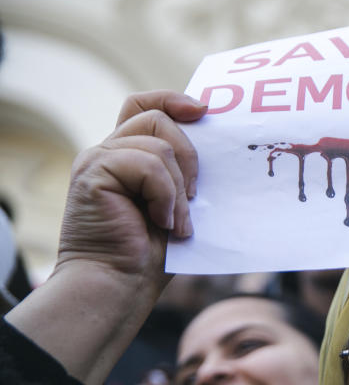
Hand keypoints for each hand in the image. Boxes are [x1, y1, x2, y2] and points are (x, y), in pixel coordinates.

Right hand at [6, 91, 204, 384]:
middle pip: (156, 119)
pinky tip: (161, 222)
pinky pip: (148, 166)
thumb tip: (220, 150)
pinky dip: (164, 196)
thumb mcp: (176, 206)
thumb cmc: (149, 255)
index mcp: (126, 157)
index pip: (142, 106)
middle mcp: (107, 152)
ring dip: (178, 190)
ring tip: (175, 223)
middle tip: (193, 197)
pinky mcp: (92, 173)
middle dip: (188, 156)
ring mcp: (97, 160)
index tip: (204, 111)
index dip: (172, 100)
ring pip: (158, 146)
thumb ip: (182, 175)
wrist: (119, 284)